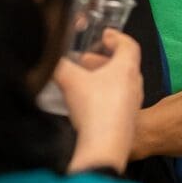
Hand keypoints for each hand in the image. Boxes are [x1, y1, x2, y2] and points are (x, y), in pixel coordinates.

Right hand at [56, 30, 142, 172]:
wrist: (104, 147)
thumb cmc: (94, 109)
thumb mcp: (69, 80)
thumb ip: (57, 64)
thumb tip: (47, 58)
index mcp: (127, 68)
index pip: (129, 45)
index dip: (117, 37)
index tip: (106, 34)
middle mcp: (135, 84)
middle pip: (124, 64)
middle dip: (103, 59)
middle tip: (86, 59)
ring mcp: (133, 104)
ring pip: (120, 83)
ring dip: (104, 78)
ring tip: (83, 80)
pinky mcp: (127, 121)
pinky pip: (118, 101)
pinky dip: (105, 95)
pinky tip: (87, 103)